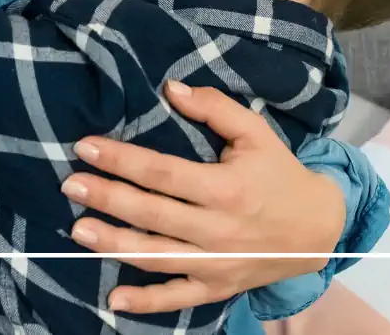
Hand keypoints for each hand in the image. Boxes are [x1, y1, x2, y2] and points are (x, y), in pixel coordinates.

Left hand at [61, 81, 344, 315]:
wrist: (318, 229)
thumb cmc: (280, 174)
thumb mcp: (256, 132)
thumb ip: (214, 107)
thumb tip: (170, 88)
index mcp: (227, 188)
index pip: (163, 173)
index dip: (122, 160)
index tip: (86, 147)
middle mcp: (219, 229)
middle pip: (152, 214)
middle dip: (108, 198)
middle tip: (70, 185)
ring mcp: (217, 264)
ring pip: (157, 256)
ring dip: (114, 244)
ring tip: (78, 229)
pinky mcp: (218, 287)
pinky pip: (178, 298)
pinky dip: (147, 302)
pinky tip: (114, 298)